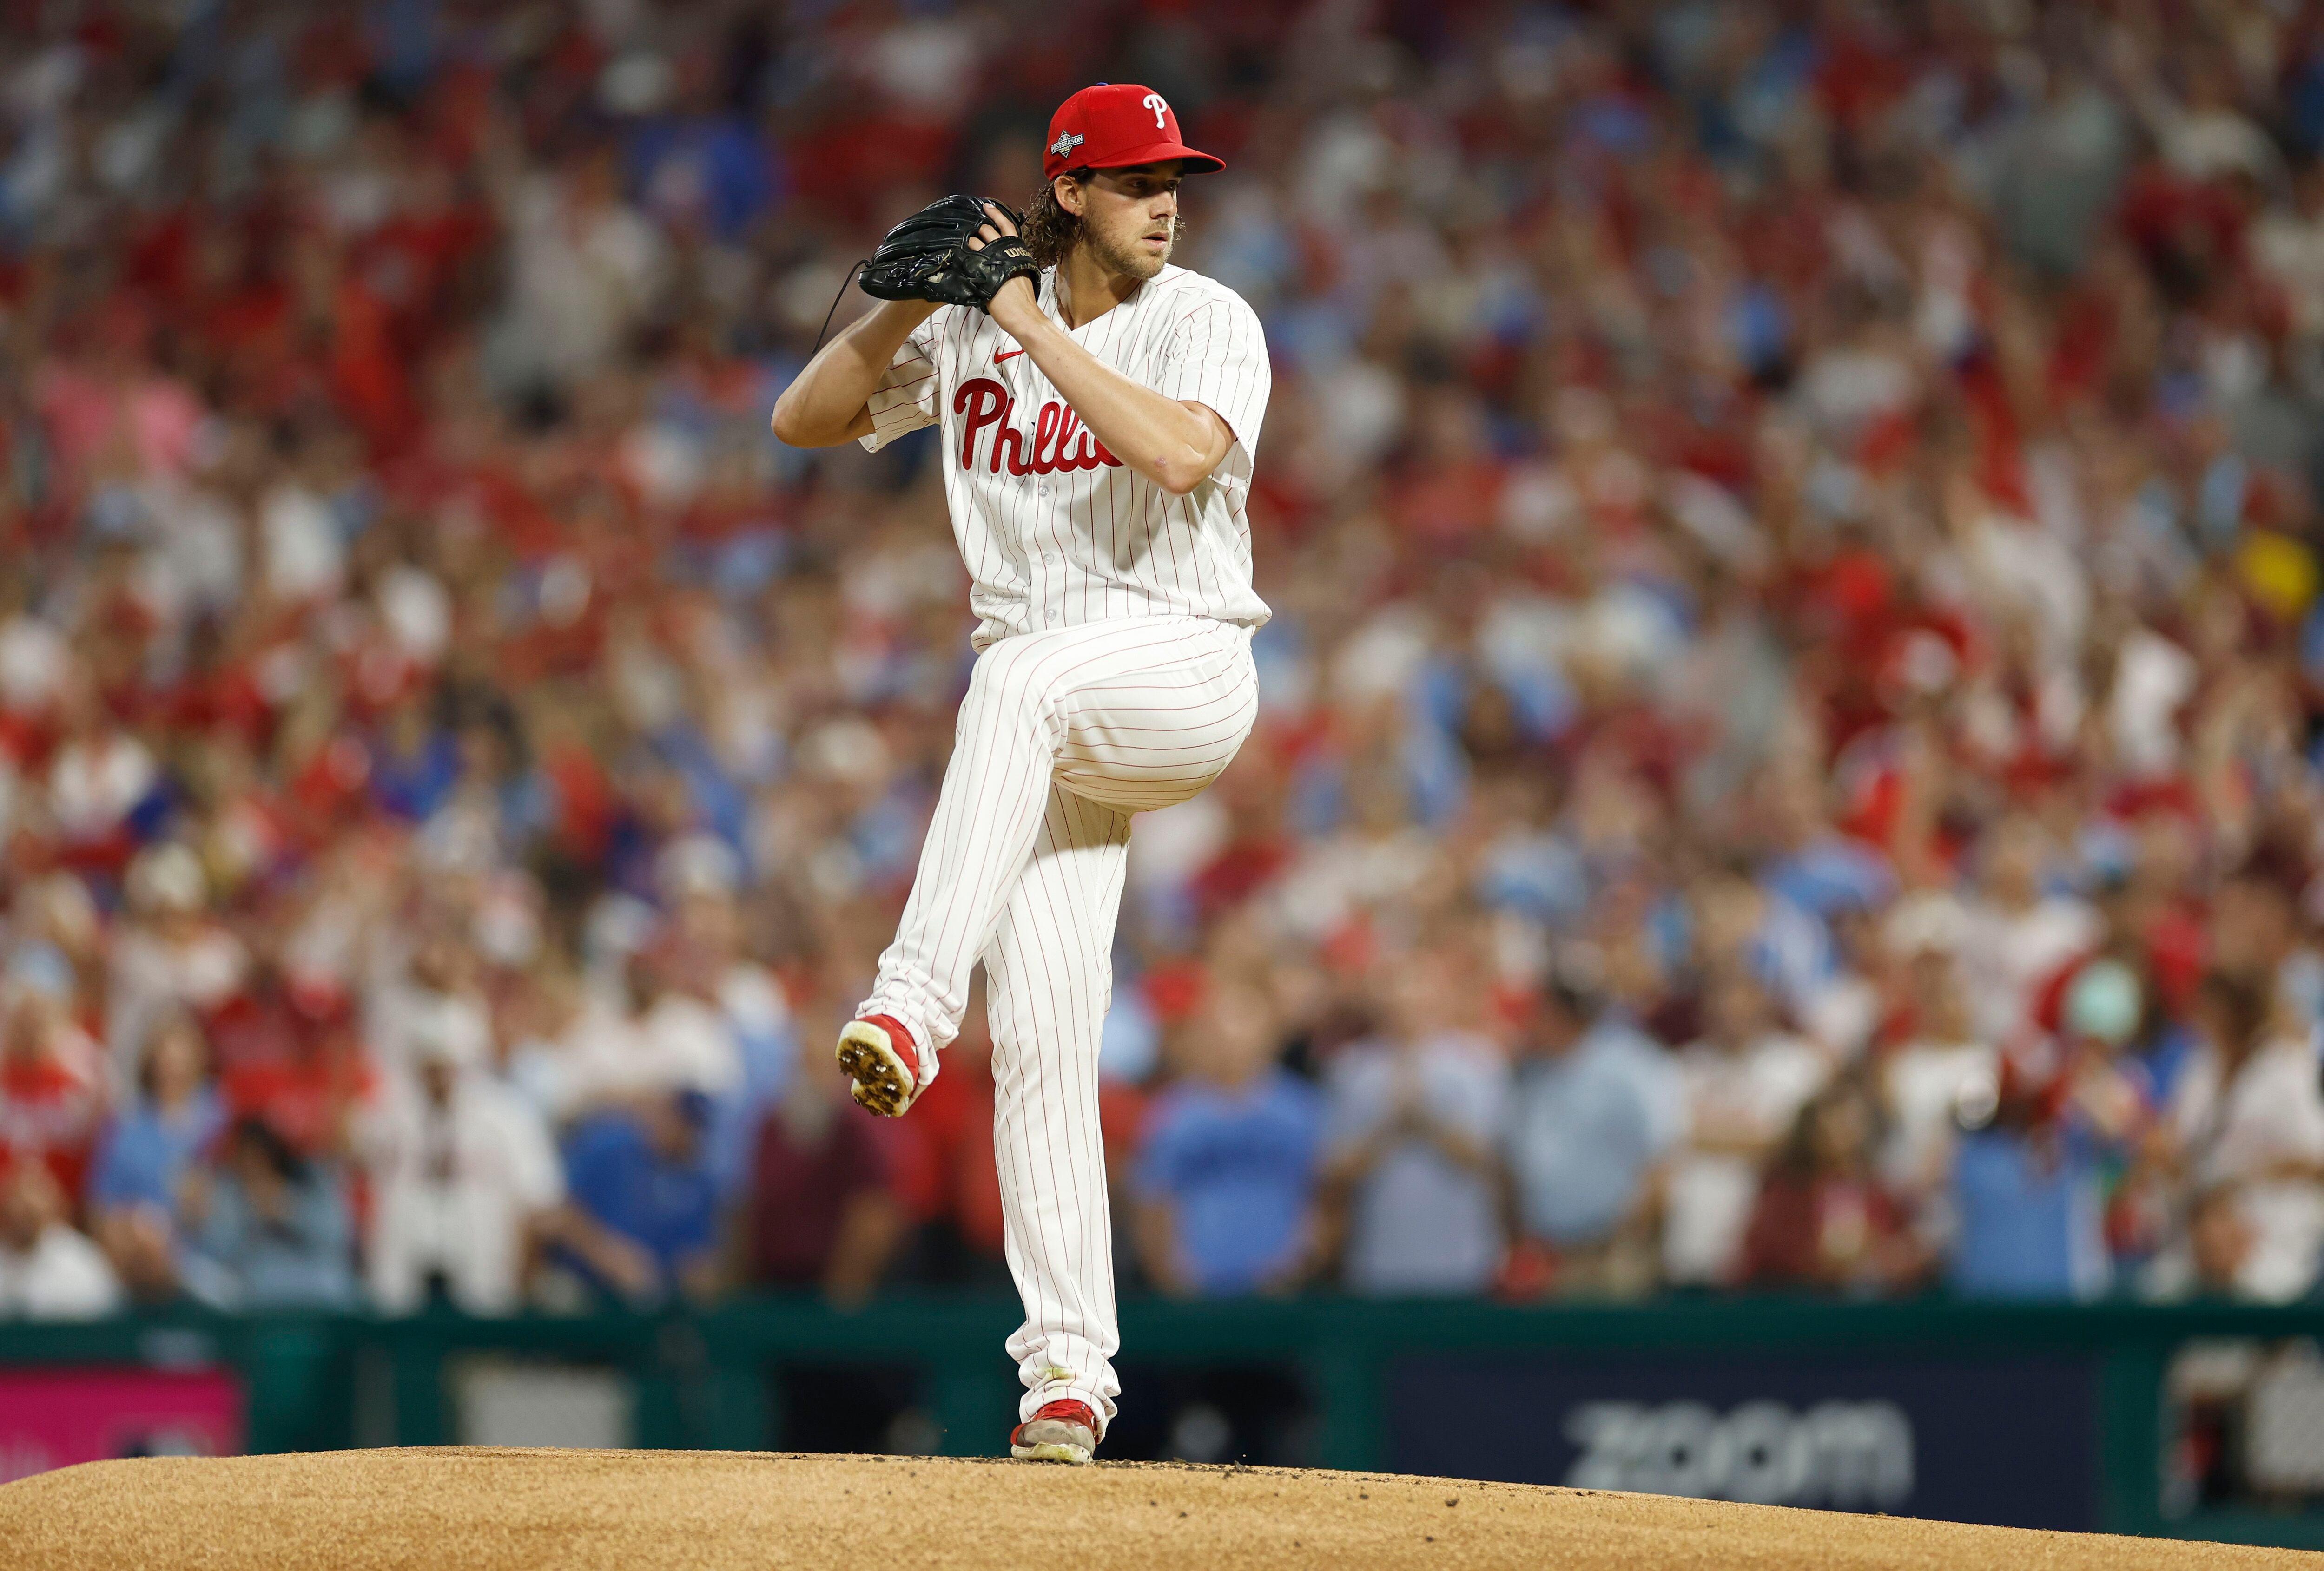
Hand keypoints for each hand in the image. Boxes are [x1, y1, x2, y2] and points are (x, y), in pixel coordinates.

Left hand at [972, 202, 1039, 325]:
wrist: (1022, 313)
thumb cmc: (1024, 297)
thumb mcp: (1023, 271)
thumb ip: (1011, 261)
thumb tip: (1002, 257)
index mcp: (1017, 249)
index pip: (1007, 225)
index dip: (996, 214)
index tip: (986, 206)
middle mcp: (1004, 251)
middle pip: (987, 231)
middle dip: (978, 231)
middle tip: (971, 233)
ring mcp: (991, 260)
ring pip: (974, 243)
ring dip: (968, 244)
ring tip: (964, 248)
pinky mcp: (981, 272)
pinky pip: (968, 259)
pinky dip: (963, 257)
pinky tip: (959, 259)